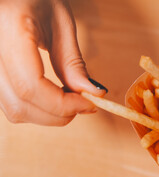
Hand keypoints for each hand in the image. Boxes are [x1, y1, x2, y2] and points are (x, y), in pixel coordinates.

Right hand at [0, 0, 106, 125]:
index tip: (89, 104)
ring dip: (47, 114)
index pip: (31, 86)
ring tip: (69, 99)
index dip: (63, 104)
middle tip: (83, 104)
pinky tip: (51, 96)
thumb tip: (92, 94)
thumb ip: (73, 62)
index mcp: (9, 28)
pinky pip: (8, 102)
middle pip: (20, 104)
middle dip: (57, 114)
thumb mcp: (60, 22)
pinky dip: (34, 107)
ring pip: (13, 109)